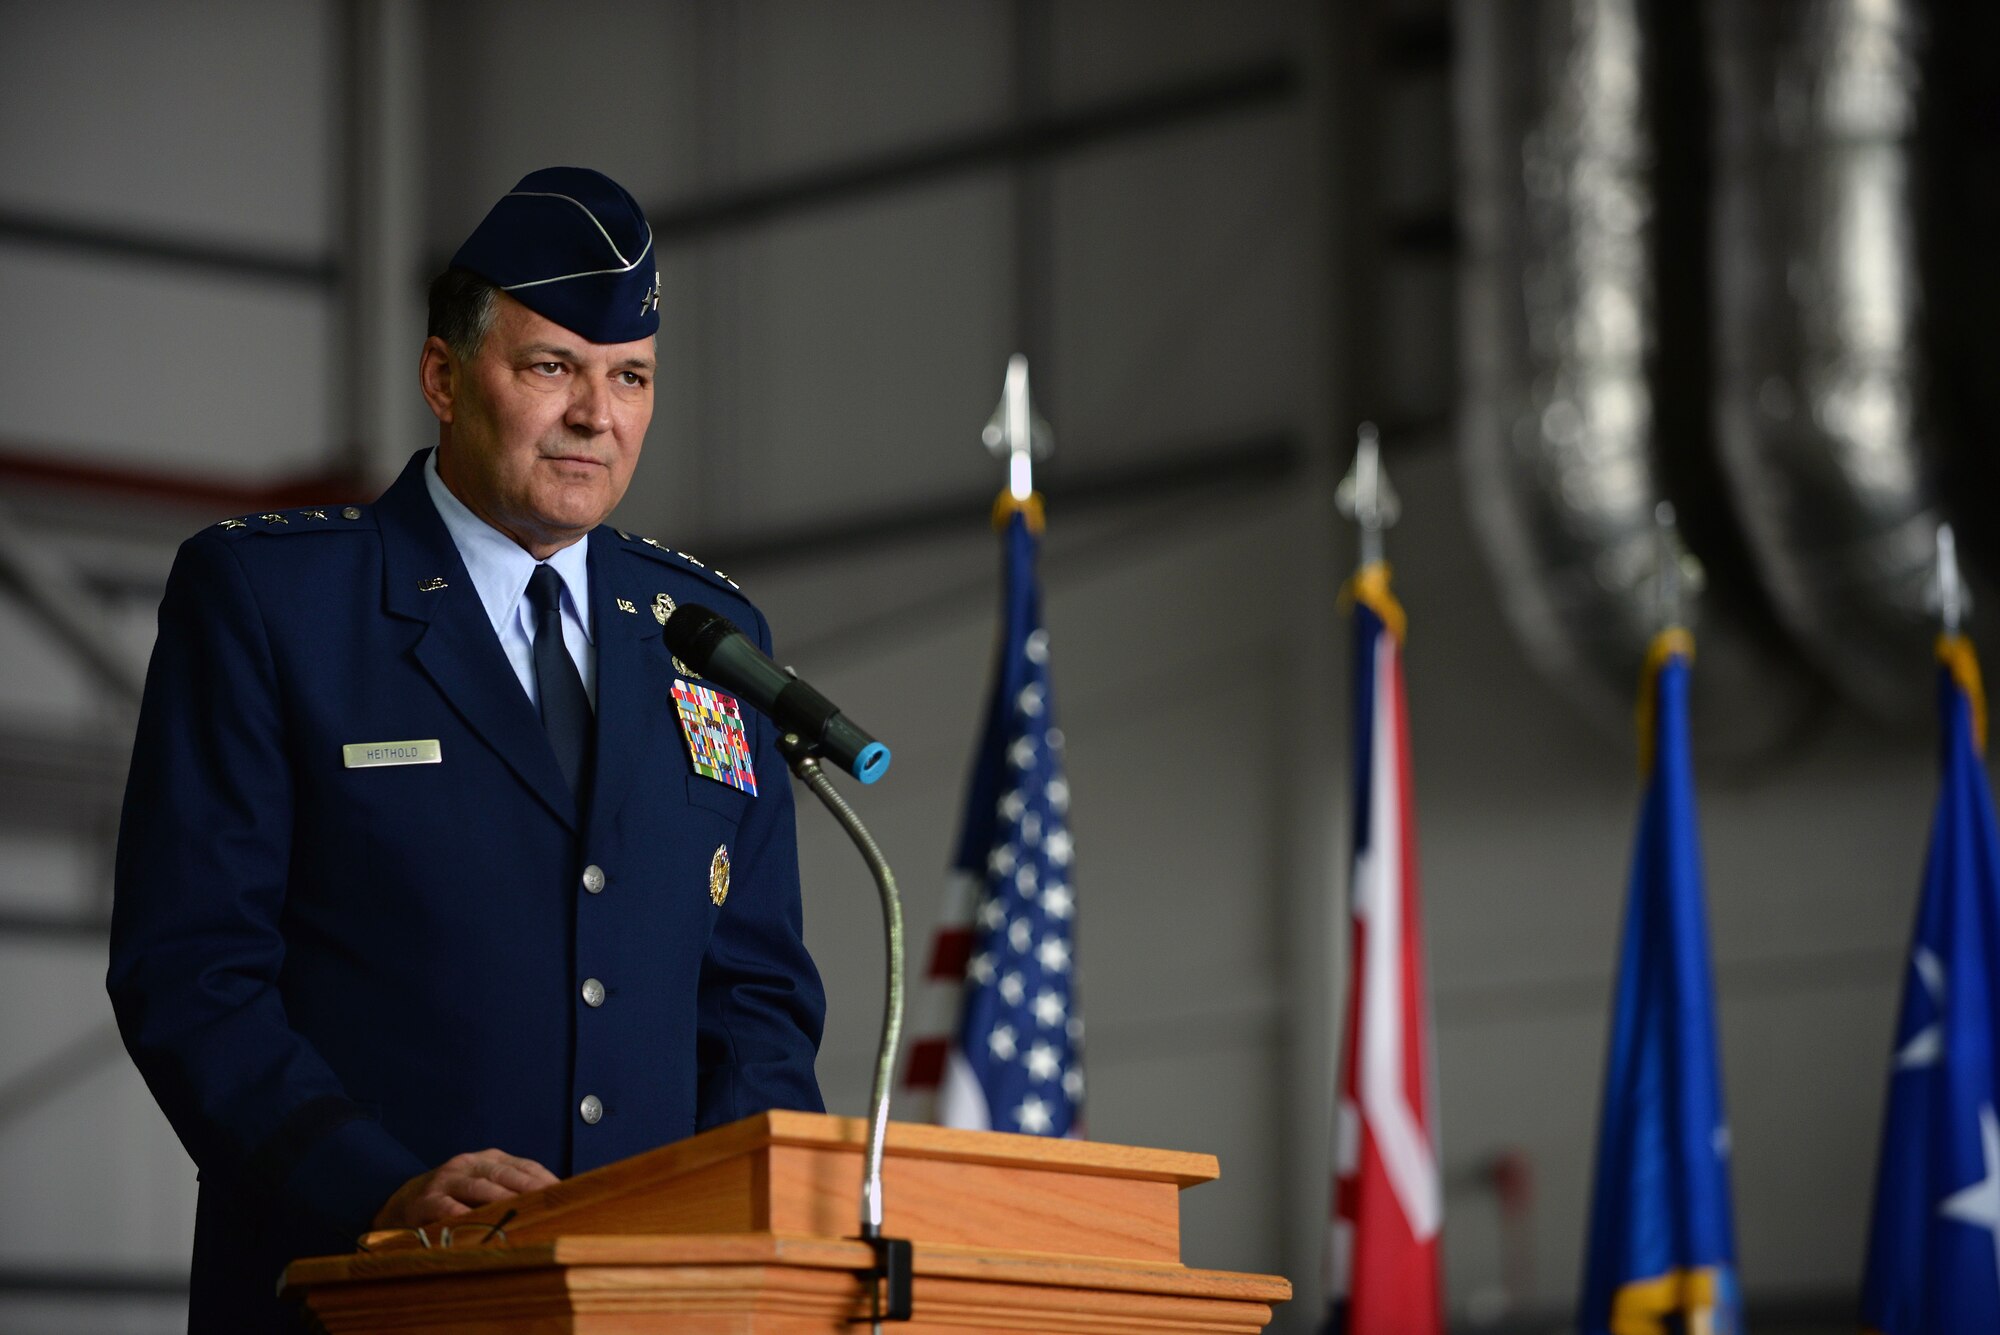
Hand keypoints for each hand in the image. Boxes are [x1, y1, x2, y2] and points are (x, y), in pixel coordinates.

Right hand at [371, 1148, 558, 1228]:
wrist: (405, 1201)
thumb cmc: (457, 1197)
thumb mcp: (485, 1187)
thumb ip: (513, 1191)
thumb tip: (554, 1204)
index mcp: (489, 1159)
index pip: (523, 1166)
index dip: (544, 1179)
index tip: (564, 1193)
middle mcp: (469, 1164)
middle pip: (504, 1174)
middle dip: (528, 1188)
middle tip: (549, 1201)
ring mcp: (446, 1181)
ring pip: (478, 1187)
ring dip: (500, 1199)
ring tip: (520, 1210)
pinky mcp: (425, 1201)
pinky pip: (445, 1207)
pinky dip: (460, 1214)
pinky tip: (474, 1222)